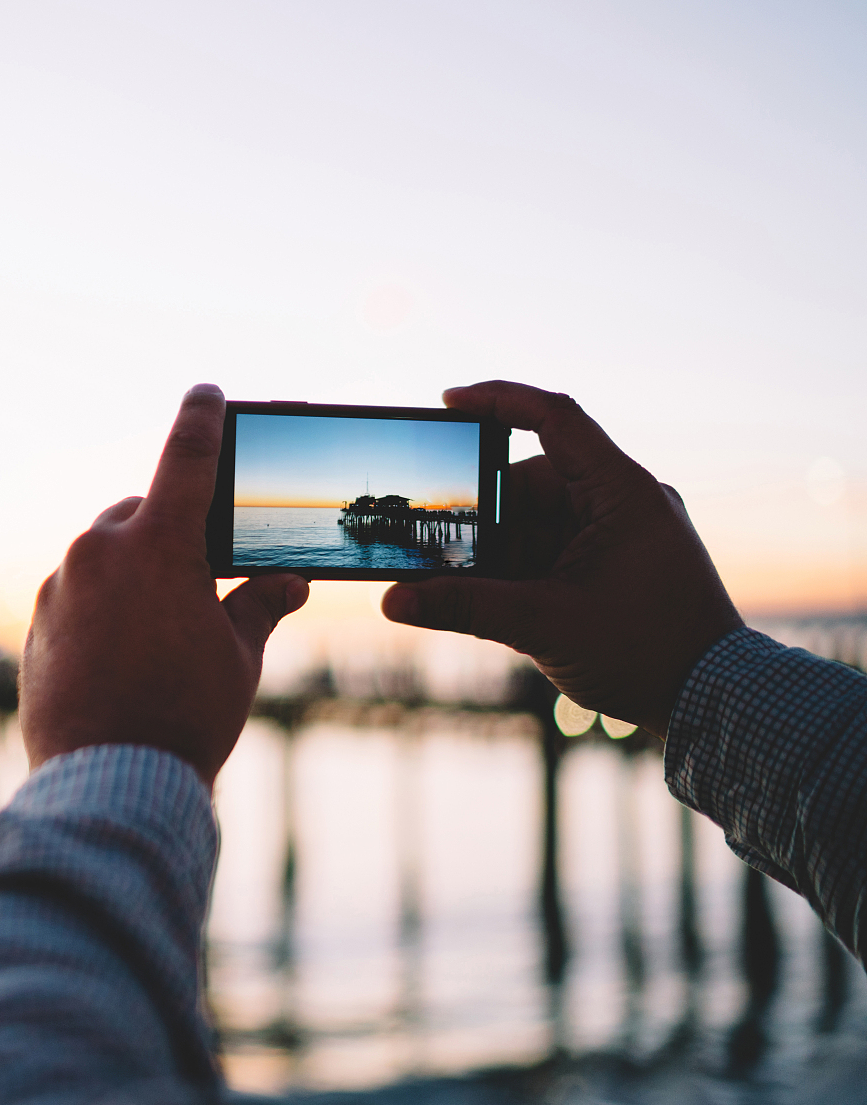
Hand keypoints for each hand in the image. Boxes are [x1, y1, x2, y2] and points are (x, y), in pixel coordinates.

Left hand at [21, 384, 309, 781]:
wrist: (107, 780)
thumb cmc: (184, 716)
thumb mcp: (239, 658)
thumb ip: (260, 605)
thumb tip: (286, 581)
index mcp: (157, 545)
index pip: (187, 458)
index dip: (202, 419)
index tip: (207, 392)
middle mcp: (99, 552)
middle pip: (143, 513)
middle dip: (172, 530)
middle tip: (202, 568)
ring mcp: (59, 586)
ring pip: (104, 555)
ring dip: (133, 572)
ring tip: (163, 627)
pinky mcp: (36, 623)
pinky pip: (76, 595)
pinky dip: (102, 606)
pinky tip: (124, 652)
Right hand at [381, 381, 741, 737]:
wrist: (712, 703)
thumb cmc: (648, 655)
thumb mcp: (544, 625)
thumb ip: (464, 605)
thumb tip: (393, 600)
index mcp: (622, 493)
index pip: (556, 419)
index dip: (498, 401)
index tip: (447, 402)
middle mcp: (624, 502)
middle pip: (531, 483)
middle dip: (485, 517)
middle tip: (441, 546)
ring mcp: (621, 531)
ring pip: (537, 519)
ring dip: (501, 551)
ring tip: (471, 588)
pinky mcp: (614, 561)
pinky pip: (553, 545)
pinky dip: (521, 567)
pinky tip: (499, 598)